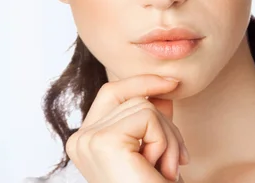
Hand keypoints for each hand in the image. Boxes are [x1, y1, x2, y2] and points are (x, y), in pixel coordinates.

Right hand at [65, 74, 189, 182]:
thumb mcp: (155, 151)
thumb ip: (152, 120)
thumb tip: (161, 89)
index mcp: (86, 142)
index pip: (112, 93)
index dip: (141, 83)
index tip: (172, 83)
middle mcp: (80, 139)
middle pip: (130, 97)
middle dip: (164, 124)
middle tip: (175, 161)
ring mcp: (88, 140)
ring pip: (144, 106)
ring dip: (168, 139)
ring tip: (164, 170)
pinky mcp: (102, 142)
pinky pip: (148, 117)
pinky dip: (165, 142)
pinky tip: (160, 169)